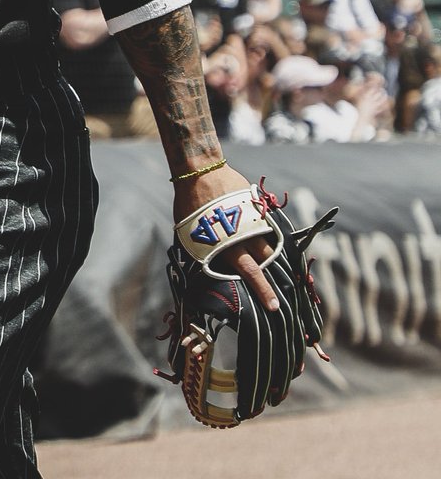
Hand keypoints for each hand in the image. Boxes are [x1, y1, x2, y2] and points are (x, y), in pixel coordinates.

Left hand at [172, 162, 278, 310]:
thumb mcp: (192, 235)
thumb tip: (213, 266)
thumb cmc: (189, 205)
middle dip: (278, 280)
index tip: (273, 307)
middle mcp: (246, 235)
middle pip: (268, 261)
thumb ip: (207, 251)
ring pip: (273, 245)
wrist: (200, 172)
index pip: (251, 273)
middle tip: (285, 296)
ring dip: (278, 260)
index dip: (264, 291)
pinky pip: (271, 227)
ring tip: (290, 275)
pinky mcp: (258, 207)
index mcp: (228, 245)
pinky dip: (274, 238)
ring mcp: (255, 221)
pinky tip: (279, 246)